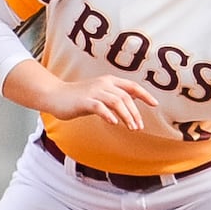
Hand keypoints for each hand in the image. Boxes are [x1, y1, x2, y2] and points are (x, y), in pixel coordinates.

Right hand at [2, 61, 158, 128]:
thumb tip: (132, 104)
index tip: (155, 104)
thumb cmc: (78, 97)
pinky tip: (114, 123)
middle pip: (126, 97)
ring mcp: (94, 92)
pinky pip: (100, 107)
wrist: (55, 96)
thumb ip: (114, 97)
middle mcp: (103, 84)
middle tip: (139, 127)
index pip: (132, 86)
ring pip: (117, 102)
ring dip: (127, 116)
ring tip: (131, 128)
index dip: (145, 94)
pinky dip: (109, 115)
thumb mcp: (99, 94)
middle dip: (135, 113)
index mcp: (109, 81)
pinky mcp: (84, 101)